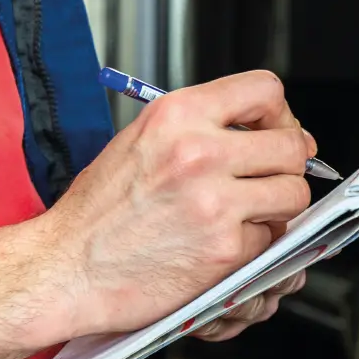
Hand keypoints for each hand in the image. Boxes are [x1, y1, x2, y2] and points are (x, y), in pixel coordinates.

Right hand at [0, 70, 315, 358]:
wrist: (66, 268)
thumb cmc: (98, 213)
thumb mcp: (142, 141)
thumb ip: (201, 129)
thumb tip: (264, 133)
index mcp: (178, 115)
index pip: (265, 90)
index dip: (279, 115)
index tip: (274, 133)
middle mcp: (199, 151)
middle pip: (292, 146)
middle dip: (288, 165)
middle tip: (270, 180)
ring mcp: (215, 202)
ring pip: (293, 194)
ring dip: (278, 208)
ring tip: (247, 214)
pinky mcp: (224, 249)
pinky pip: (269, 239)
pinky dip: (254, 246)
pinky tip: (220, 246)